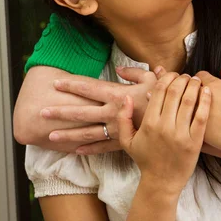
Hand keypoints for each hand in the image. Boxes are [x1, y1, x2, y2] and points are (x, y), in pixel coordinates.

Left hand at [42, 68, 156, 153]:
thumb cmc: (165, 98)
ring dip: (67, 134)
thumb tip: (120, 69)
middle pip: (81, 112)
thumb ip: (135, 72)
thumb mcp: (153, 78)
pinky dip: (88, 149)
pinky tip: (75, 151)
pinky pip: (102, 147)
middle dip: (60, 111)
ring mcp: (116, 130)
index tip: (56, 83)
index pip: (89, 88)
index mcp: (117, 95)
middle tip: (42, 112)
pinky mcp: (123, 142)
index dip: (72, 85)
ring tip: (49, 135)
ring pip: (86, 133)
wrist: (178, 123)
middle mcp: (112, 113)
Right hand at [119, 73, 210, 194]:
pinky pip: (202, 116)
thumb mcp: (127, 141)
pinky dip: (206, 101)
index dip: (168, 77)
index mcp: (149, 123)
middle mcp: (164, 126)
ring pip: (189, 100)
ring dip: (194, 86)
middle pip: (175, 91)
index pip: (160, 90)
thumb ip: (124, 118)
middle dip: (182, 78)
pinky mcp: (195, 142)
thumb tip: (127, 97)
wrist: (162, 183)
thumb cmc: (146, 160)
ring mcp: (180, 134)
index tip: (173, 75)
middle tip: (187, 76)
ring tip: (197, 80)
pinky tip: (207, 92)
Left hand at [196, 69, 220, 157]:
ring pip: (186, 105)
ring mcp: (198, 113)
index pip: (199, 75)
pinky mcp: (196, 129)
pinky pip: (188, 121)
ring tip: (198, 111)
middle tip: (199, 97)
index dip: (202, 79)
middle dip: (193, 91)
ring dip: (190, 106)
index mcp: (215, 86)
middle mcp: (203, 97)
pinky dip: (192, 122)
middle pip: (189, 88)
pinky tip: (199, 124)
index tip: (204, 85)